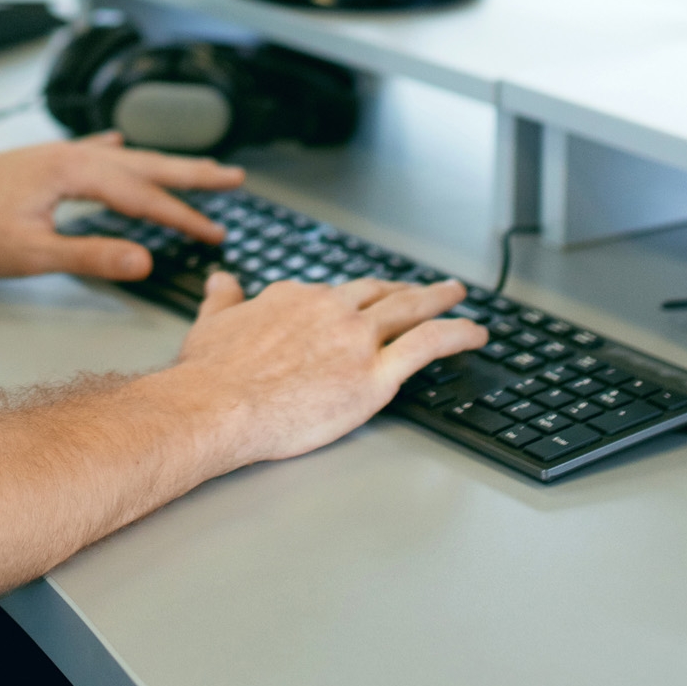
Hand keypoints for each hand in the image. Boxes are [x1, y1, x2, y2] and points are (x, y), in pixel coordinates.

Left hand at [0, 132, 239, 279]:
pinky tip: (120, 144)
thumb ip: (93, 255)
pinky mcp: (38, 163)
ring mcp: (53, 155)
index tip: (215, 232)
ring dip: (159, 164)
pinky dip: (113, 152)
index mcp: (72, 171)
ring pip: (121, 159)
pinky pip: (89, 152)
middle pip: (143, 164)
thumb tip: (143, 261)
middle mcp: (67, 155)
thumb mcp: (34, 254)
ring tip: (194, 167)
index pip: (143, 196)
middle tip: (233, 178)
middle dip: (191, 174)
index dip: (183, 217)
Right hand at [166, 272, 486, 468]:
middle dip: (404, 289)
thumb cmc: (210, 375)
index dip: (351, 300)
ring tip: (457, 296)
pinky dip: (458, 333)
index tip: (360, 305)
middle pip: (378, 293)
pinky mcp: (374, 375)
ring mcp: (356, 340)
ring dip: (439, 300)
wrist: (215, 405)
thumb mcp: (211, 323)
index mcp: (294, 298)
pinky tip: (476, 334)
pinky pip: (428, 345)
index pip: (332, 294)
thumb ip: (224, 299)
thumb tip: (221, 279)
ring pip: (409, 310)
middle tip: (425, 289)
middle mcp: (330, 310)